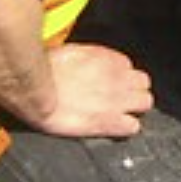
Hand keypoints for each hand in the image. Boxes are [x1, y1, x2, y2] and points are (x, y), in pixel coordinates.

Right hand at [39, 42, 153, 137]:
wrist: (35, 92)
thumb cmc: (44, 71)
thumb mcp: (70, 53)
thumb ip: (89, 58)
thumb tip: (90, 63)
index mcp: (107, 59)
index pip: (128, 67)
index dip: (120, 76)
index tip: (109, 82)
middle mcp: (118, 78)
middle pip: (144, 83)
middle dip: (133, 90)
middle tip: (119, 98)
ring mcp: (117, 101)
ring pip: (146, 103)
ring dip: (134, 108)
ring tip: (119, 113)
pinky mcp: (110, 122)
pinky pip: (133, 127)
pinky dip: (125, 128)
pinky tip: (114, 128)